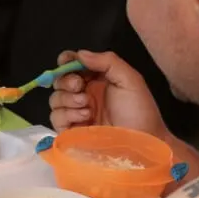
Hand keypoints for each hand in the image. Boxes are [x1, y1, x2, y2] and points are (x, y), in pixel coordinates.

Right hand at [49, 50, 167, 138]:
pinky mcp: (71, 131)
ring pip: (55, 99)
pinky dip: (66, 115)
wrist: (143, 142)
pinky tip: (85, 117)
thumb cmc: (139, 110)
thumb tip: (79, 54)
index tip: (66, 61)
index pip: (72, 65)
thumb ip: (107, 61)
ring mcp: (76, 113)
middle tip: (79, 86)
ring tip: (87, 106)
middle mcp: (83, 94)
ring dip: (68, 99)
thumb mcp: (130, 80)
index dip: (66, 61)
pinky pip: (56, 119)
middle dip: (66, 81)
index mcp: (96, 79)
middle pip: (59, 81)